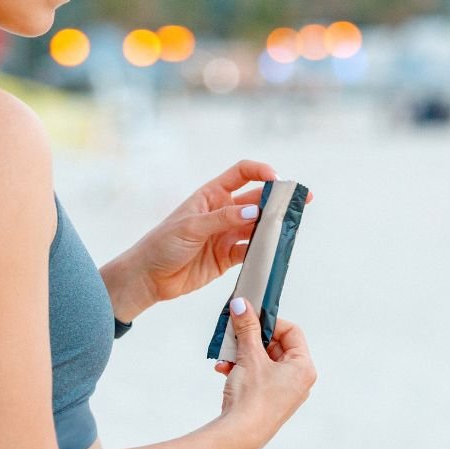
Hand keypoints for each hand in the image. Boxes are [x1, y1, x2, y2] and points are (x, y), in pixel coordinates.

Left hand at [127, 159, 313, 303]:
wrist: (148, 277)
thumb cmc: (162, 244)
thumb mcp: (191, 226)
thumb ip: (223, 219)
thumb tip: (254, 212)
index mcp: (211, 195)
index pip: (241, 174)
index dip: (260, 172)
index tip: (277, 178)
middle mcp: (222, 212)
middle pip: (256, 200)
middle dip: (278, 200)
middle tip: (301, 201)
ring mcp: (226, 235)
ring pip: (257, 227)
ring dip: (273, 227)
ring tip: (291, 228)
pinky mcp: (228, 257)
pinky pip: (251, 251)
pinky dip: (263, 251)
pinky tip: (274, 251)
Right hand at [216, 296, 315, 448]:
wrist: (240, 435)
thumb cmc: (252, 399)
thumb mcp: (249, 356)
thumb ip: (247, 328)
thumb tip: (242, 305)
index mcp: (303, 367)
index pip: (292, 332)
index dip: (270, 322)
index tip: (250, 318)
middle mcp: (298, 380)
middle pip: (275, 346)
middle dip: (250, 340)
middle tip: (234, 334)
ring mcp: (284, 392)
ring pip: (263, 361)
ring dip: (242, 355)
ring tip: (226, 355)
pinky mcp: (269, 400)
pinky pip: (257, 376)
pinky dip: (241, 370)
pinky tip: (224, 370)